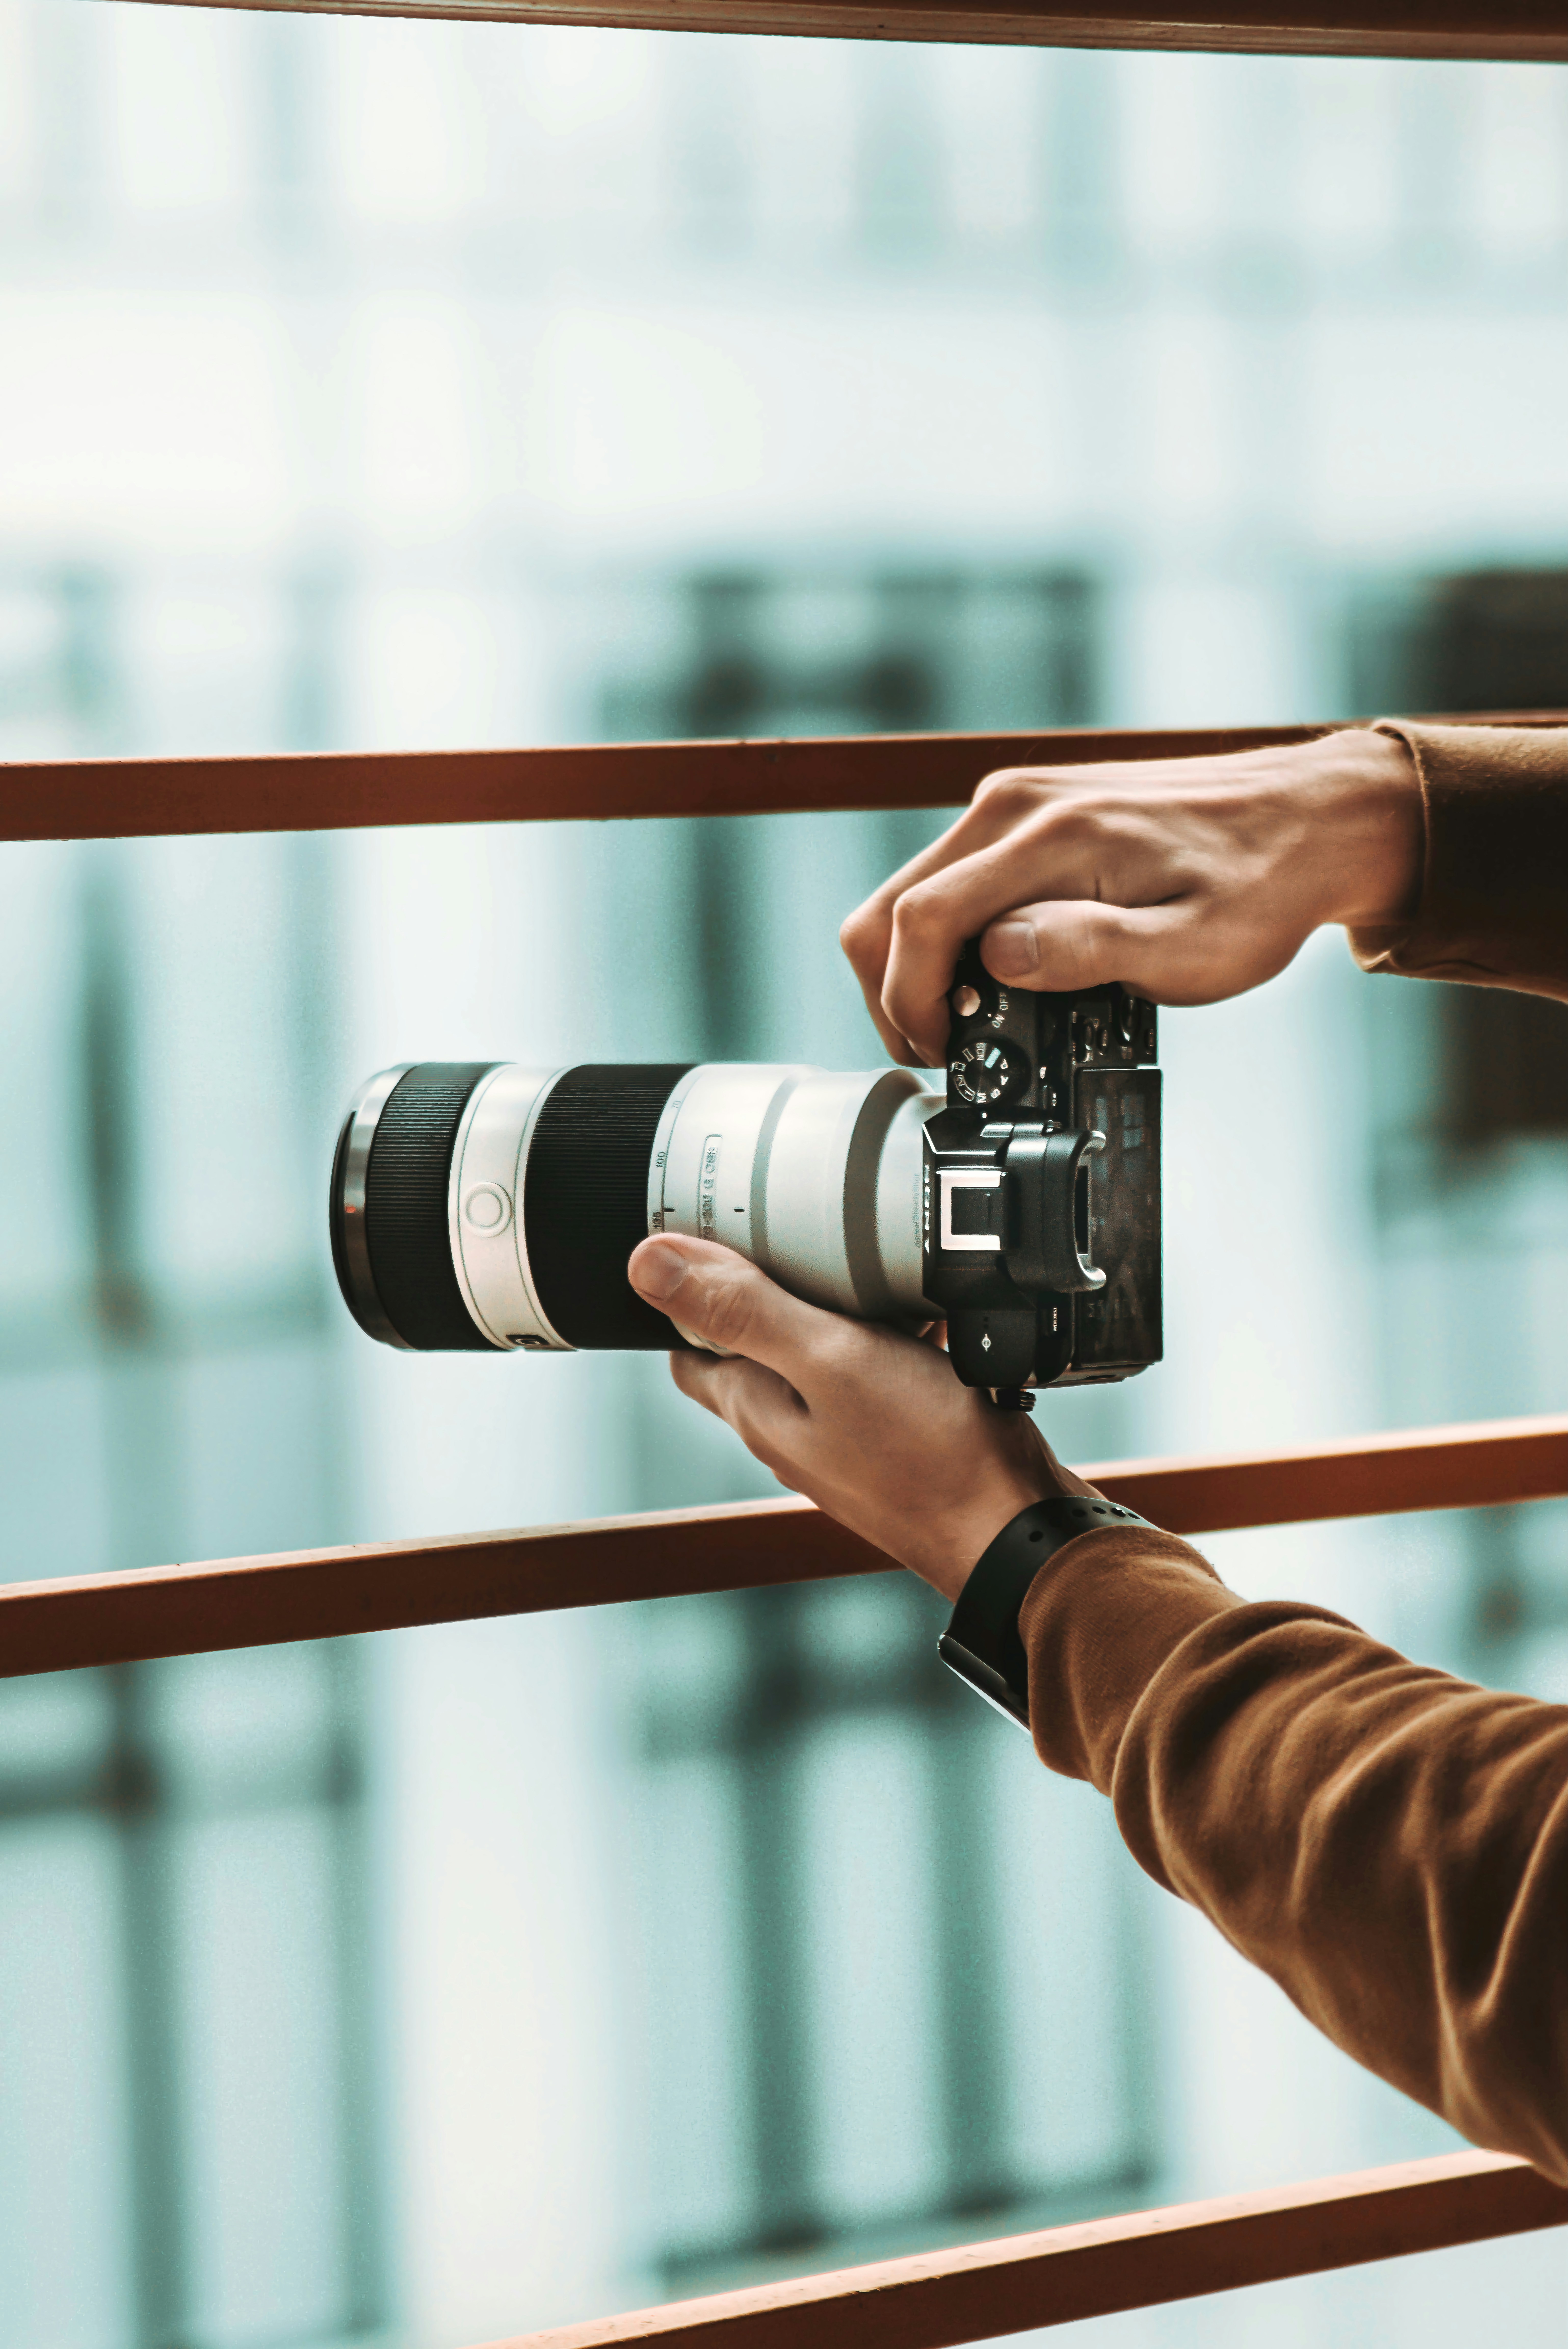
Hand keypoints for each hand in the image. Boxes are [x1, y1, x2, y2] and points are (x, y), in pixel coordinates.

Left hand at [627, 1234, 1097, 1602]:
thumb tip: (647, 1265)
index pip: (690, 1345)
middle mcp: (795, 1429)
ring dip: (842, 1308)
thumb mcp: (826, 1358)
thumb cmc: (928, 1456)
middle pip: (759, 1342)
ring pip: (826, 1354)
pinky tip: (931, 1315)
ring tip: (877, 1264)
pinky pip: (884, 1372)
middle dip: (771, 1286)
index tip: (712, 1235)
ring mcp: (849, 1439)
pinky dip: (898, 1336)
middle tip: (800, 1230)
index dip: (690, 1290)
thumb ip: (743, 1310)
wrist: (1017, 1531)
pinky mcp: (901, 1440)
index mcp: (758, 1408)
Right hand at [840, 727, 1421, 1064]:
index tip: (943, 1055)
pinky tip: (991, 976)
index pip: (920, 920)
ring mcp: (1018, 802)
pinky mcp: (1029, 811)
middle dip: (894, 992)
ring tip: (965, 1024)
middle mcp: (1017, 805)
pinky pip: (952, 878)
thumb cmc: (1260, 888)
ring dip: (917, 966)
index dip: (908, 1002)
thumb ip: (1088, 951)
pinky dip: (948, 936)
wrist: (1309, 820)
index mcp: (1050, 836)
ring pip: (913, 892)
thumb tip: (997, 959)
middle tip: (940, 1053)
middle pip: (892, 904)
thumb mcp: (1191, 947)